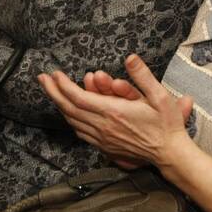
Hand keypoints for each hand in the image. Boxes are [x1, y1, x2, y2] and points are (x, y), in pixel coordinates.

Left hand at [38, 54, 193, 170]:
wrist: (169, 153)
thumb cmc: (166, 124)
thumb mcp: (160, 96)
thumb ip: (143, 76)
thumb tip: (130, 58)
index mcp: (113, 112)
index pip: (79, 98)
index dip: (63, 85)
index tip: (54, 74)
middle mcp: (103, 127)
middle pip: (69, 109)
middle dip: (53, 92)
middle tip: (42, 79)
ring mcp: (102, 139)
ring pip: (73, 121)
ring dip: (60, 105)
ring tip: (52, 92)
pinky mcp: (105, 147)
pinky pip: (80, 132)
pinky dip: (70, 119)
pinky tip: (68, 113)